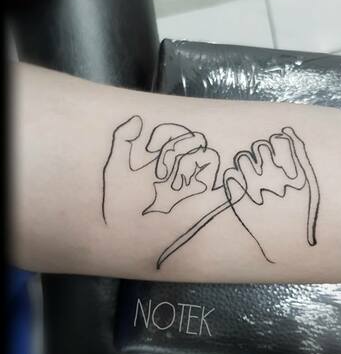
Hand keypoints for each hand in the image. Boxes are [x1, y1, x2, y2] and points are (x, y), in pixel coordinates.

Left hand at [102, 115, 226, 267]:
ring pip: (204, 149)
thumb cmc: (118, 205)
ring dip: (186, 161)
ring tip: (172, 186)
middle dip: (175, 148)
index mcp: (157, 157)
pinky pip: (213, 165)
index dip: (164, 134)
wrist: (128, 234)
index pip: (171, 131)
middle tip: (159, 174)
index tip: (148, 150)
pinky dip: (201, 170)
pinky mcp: (204, 192)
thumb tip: (138, 119)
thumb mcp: (114, 168)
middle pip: (191, 136)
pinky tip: (184, 188)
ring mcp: (191, 177)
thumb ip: (122, 140)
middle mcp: (176, 164)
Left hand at [222, 126, 319, 262]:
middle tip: (265, 167)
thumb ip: (299, 153)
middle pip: (258, 147)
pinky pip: (229, 176)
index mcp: (294, 174)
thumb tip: (285, 128)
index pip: (278, 140)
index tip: (278, 155)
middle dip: (261, 153)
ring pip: (241, 158)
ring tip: (252, 175)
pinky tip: (242, 187)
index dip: (277, 144)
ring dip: (246, 163)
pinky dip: (234, 178)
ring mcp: (254, 190)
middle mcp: (274, 180)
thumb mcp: (308, 184)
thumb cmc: (300, 213)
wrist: (284, 247)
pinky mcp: (238, 201)